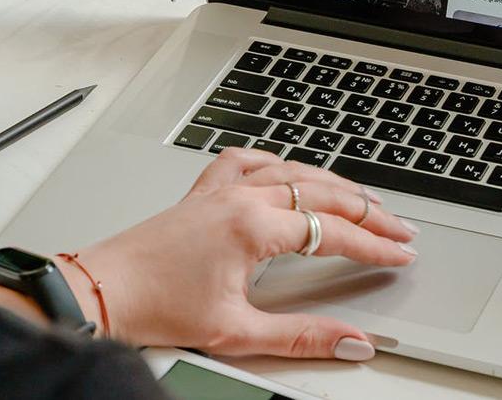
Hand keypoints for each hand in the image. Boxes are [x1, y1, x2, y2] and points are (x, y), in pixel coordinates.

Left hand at [65, 148, 417, 359]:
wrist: (101, 292)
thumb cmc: (155, 308)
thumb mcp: (237, 332)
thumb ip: (302, 335)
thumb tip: (350, 339)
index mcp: (253, 227)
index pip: (334, 232)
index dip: (375, 245)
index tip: (401, 254)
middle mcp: (240, 199)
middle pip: (323, 193)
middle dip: (370, 211)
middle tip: (400, 228)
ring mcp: (220, 191)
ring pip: (293, 171)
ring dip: (334, 184)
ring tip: (363, 200)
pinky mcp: (201, 194)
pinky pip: (248, 161)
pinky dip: (277, 162)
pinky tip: (288, 168)